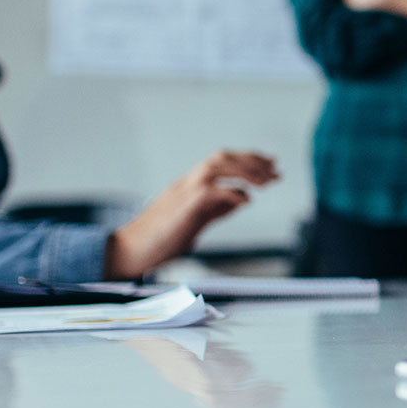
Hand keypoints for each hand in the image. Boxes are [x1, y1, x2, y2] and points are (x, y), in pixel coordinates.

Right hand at [105, 149, 279, 279]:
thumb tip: (243, 198)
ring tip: (268, 181)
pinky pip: (212, 191)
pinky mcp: (184, 207)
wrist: (130, 250)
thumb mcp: (195, 219)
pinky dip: (232, 192)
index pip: (222, 160)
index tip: (270, 163)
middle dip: (252, 160)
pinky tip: (246, 200)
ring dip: (246, 171)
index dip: (248, 159)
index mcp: (189, 183)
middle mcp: (187, 181)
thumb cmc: (160, 239)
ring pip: (218, 166)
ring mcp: (184, 191)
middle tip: (276, 170)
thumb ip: (217, 208)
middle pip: (223, 157)